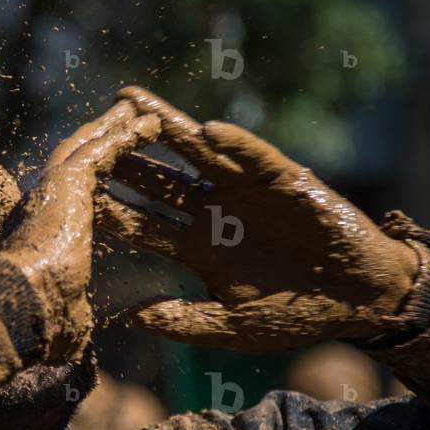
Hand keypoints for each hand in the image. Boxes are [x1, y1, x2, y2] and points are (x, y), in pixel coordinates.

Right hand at [0, 100, 159, 362]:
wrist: (10, 313)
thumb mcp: (59, 323)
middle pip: (79, 161)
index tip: (105, 172)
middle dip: (103, 140)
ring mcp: (53, 189)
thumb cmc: (29, 329)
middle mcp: (43, 202)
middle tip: (125, 121)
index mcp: (41, 232)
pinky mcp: (67, 183)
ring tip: (142, 112)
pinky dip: (126, 135)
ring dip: (117, 128)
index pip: (70, 197)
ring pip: (89, 147)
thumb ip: (67, 320)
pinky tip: (150, 122)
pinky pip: (102, 150)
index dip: (91, 179)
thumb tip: (68, 350)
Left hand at [96, 86, 421, 351]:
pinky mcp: (285, 180)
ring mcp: (247, 193)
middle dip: (124, 158)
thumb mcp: (234, 327)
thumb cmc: (296, 316)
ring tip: (132, 102)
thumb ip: (184, 321)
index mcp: (199, 249)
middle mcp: (216, 214)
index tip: (72, 196)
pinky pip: (257, 158)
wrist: (358, 299)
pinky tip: (208, 133)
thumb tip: (130, 317)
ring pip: (199, 154)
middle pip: (159, 180)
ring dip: (167, 127)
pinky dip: (236, 145)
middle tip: (85, 134)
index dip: (109, 210)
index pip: (143, 225)